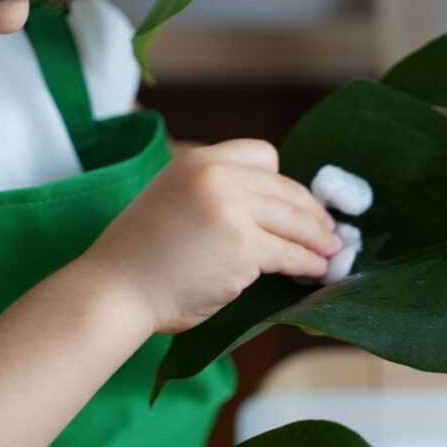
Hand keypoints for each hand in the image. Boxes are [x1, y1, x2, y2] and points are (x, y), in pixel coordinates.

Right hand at [86, 139, 339, 333]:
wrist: (114, 290)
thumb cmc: (139, 255)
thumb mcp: (172, 197)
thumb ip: (214, 192)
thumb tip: (267, 208)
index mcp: (200, 160)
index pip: (263, 156)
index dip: (285, 183)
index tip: (298, 203)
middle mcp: (218, 177)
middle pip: (286, 190)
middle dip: (312, 213)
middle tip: (329, 230)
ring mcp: (233, 211)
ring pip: (294, 222)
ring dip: (318, 239)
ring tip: (332, 251)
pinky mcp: (244, 248)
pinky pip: (290, 254)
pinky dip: (309, 263)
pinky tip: (315, 271)